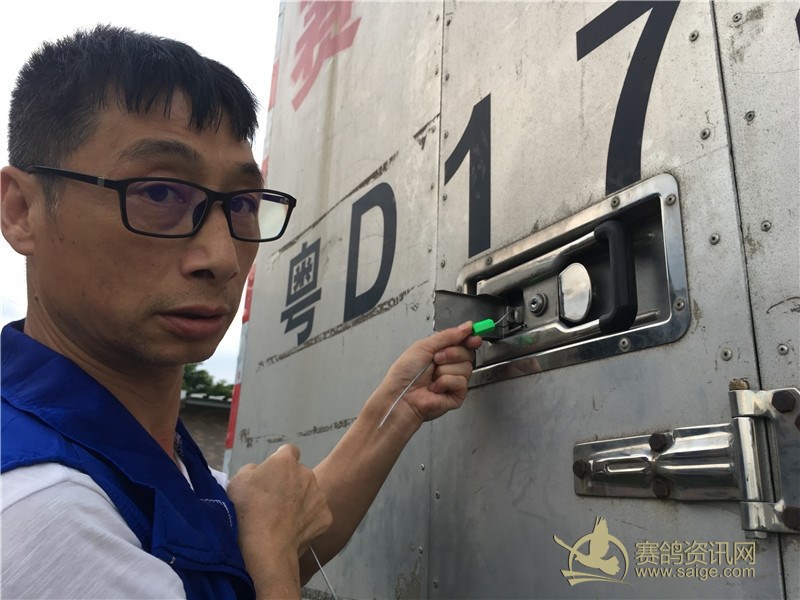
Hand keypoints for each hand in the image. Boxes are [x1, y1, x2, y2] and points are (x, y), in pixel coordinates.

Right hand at [227, 444, 332, 594]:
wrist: (266, 546)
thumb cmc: (248, 510)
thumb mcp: (237, 481)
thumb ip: (252, 470)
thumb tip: (260, 472)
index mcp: (286, 461)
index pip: (289, 452)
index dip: (280, 463)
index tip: (272, 476)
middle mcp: (307, 473)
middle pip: (300, 474)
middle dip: (291, 483)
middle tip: (275, 502)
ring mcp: (319, 496)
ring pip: (310, 494)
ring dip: (301, 501)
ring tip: (284, 520)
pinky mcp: (326, 517)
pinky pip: (316, 515)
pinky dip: (308, 521)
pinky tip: (294, 531)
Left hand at [380, 321, 481, 426]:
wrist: (401, 395)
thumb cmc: (405, 373)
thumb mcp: (424, 346)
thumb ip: (447, 335)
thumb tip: (466, 327)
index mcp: (441, 353)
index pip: (463, 343)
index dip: (470, 339)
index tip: (473, 337)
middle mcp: (449, 366)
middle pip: (468, 354)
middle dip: (452, 354)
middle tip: (436, 359)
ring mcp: (454, 381)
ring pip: (466, 367)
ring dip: (445, 370)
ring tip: (432, 376)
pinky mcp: (457, 395)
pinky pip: (461, 382)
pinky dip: (445, 382)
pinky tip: (435, 387)